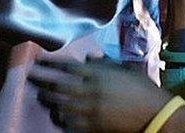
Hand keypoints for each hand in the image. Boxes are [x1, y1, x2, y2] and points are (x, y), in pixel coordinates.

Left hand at [29, 57, 171, 131]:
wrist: (153, 113)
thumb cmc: (142, 88)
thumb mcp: (126, 70)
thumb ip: (106, 64)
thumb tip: (89, 59)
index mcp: (100, 74)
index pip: (68, 66)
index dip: (51, 63)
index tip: (39, 60)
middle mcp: (90, 90)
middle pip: (58, 85)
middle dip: (41, 80)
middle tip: (31, 77)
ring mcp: (89, 110)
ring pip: (59, 104)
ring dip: (48, 100)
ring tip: (41, 96)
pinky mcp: (91, 125)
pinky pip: (68, 122)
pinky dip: (59, 117)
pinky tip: (57, 114)